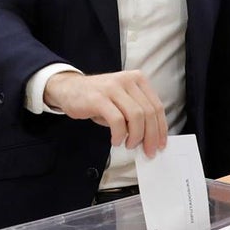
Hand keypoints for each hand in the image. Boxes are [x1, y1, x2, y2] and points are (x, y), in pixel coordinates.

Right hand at [43, 71, 167, 156]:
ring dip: (135, 136)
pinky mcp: (99, 98)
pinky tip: (116, 140)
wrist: (69, 88)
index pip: (156, 106)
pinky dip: (119, 134)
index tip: (160, 144)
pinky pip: (117, 120)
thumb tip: (150, 138)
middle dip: (151, 136)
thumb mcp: (122, 101)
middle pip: (148, 112)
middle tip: (147, 150)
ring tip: (129, 144)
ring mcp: (113, 88)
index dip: (161, 128)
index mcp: (138, 79)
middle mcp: (127, 80)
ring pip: (136, 116)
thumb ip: (137, 114)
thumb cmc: (98, 98)